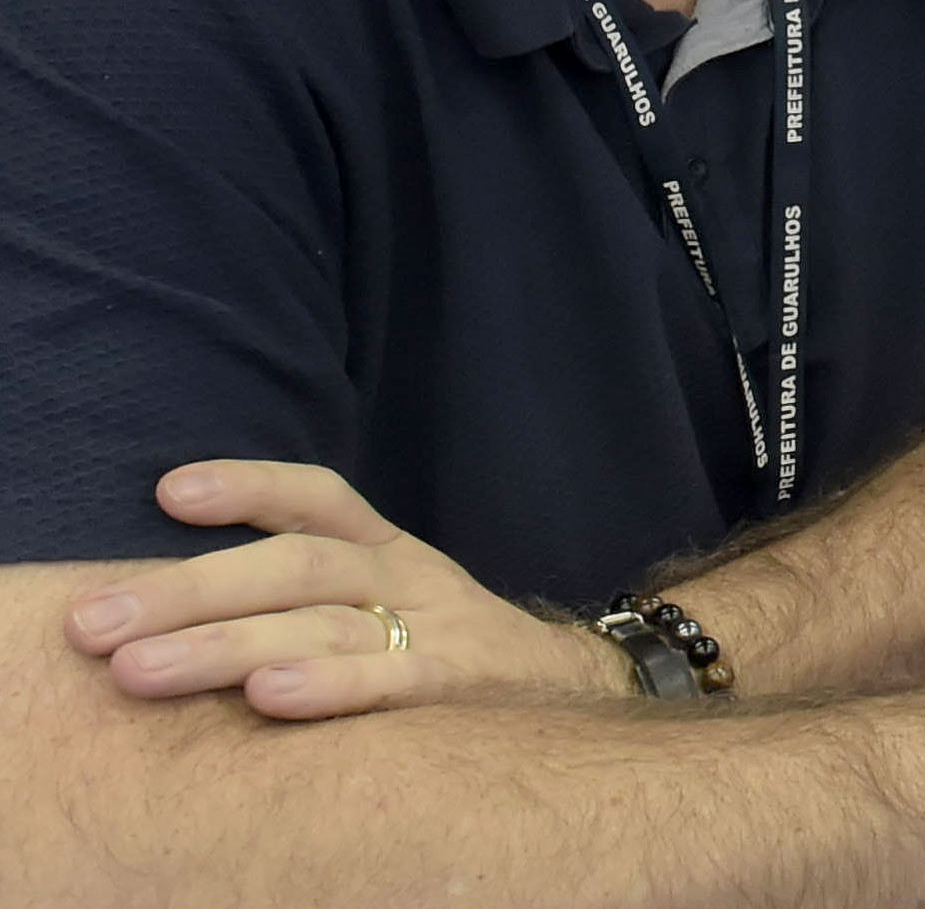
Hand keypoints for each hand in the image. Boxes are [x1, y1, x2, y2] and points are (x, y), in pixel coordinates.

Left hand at [65, 462, 623, 718]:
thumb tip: (169, 601)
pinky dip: (328, 686)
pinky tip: (267, 696)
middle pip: (294, 566)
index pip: (317, 498)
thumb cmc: (444, 650)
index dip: (248, 485)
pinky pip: (390, 679)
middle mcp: (406, 576)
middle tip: (97, 622)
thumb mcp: (387, 601)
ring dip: (226, 645)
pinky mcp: (460, 683)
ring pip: (323, 624)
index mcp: (387, 549)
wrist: (570, 691)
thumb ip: (303, 594)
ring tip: (141, 670)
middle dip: (188, 591)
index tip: (169, 493)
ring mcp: (436, 625)